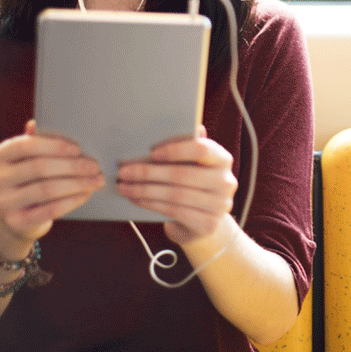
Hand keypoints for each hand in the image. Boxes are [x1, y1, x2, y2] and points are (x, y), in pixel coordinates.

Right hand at [0, 120, 104, 249]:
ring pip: (46, 190)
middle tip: (94, 166)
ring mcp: (4, 202)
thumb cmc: (30, 178)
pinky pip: (49, 210)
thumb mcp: (30, 158)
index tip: (78, 148)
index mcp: (1, 155)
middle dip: (72, 166)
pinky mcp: (16, 221)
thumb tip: (44, 121)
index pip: (26, 145)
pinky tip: (85, 195)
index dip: (54, 146)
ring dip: (77, 184)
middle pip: (39, 168)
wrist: (17, 214)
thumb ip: (38, 140)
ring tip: (95, 180)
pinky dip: (71, 201)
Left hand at [116, 125, 237, 244]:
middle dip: (148, 172)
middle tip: (124, 171)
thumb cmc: (192, 186)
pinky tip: (136, 199)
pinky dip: (151, 204)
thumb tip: (162, 127)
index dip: (175, 150)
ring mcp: (219, 205)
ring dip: (144, 190)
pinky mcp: (208, 224)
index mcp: (222, 159)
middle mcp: (226, 181)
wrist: (203, 223)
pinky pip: (174, 211)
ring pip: (175, 195)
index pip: (201, 149)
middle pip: (183, 174)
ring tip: (124, 186)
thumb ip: (184, 148)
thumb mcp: (192, 165)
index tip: (151, 152)